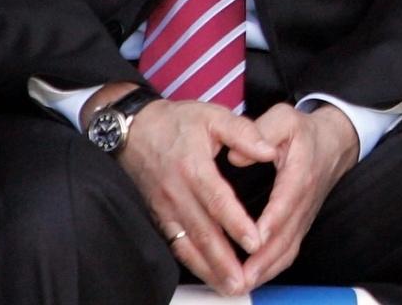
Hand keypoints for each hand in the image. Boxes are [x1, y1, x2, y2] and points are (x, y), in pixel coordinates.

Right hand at [116, 97, 277, 295]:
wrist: (133, 130)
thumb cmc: (177, 122)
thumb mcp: (213, 116)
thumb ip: (243, 133)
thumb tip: (268, 150)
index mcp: (193, 167)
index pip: (217, 200)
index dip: (236, 223)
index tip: (256, 242)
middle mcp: (176, 192)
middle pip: (202, 231)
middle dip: (224, 259)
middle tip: (244, 281)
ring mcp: (164, 207)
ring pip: (187, 243)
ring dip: (208, 268)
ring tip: (229, 286)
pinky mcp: (158, 215)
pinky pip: (175, 244)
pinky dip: (191, 262)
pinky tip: (207, 275)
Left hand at [229, 103, 359, 289]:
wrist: (334, 142)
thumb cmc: (304, 132)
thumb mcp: (283, 119)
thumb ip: (260, 132)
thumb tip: (237, 156)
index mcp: (300, 173)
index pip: (286, 203)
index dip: (271, 222)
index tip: (252, 240)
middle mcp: (304, 200)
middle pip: (286, 236)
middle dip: (262, 260)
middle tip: (237, 278)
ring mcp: (304, 215)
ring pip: (288, 249)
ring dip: (265, 270)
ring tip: (240, 285)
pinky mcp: (301, 223)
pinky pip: (289, 250)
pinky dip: (271, 268)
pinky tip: (252, 278)